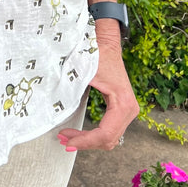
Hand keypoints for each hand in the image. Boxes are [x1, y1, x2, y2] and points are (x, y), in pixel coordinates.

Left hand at [57, 36, 138, 152]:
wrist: (106, 43)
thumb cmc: (97, 55)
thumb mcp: (84, 74)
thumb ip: (73, 93)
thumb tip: (57, 113)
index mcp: (124, 104)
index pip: (105, 134)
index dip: (85, 141)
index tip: (67, 141)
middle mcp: (130, 110)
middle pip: (108, 140)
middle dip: (85, 143)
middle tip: (63, 141)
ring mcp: (128, 111)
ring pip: (110, 139)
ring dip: (89, 142)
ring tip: (68, 139)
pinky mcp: (122, 110)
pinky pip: (110, 131)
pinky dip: (95, 136)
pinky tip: (79, 135)